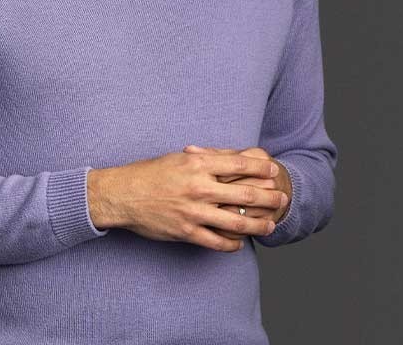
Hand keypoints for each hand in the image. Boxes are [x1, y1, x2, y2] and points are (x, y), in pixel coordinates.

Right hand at [87, 149, 283, 252]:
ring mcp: (193, 211)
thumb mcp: (177, 158)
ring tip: (270, 226)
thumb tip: (232, 157)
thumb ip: (205, 158)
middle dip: (269, 198)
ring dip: (257, 225)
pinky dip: (232, 244)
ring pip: (236, 221)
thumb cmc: (148, 174)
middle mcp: (198, 187)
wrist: (120, 195)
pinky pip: (216, 241)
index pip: (238, 164)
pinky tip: (239, 243)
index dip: (261, 168)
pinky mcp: (185, 231)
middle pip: (245, 193)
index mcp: (196, 164)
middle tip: (282, 199)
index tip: (274, 171)